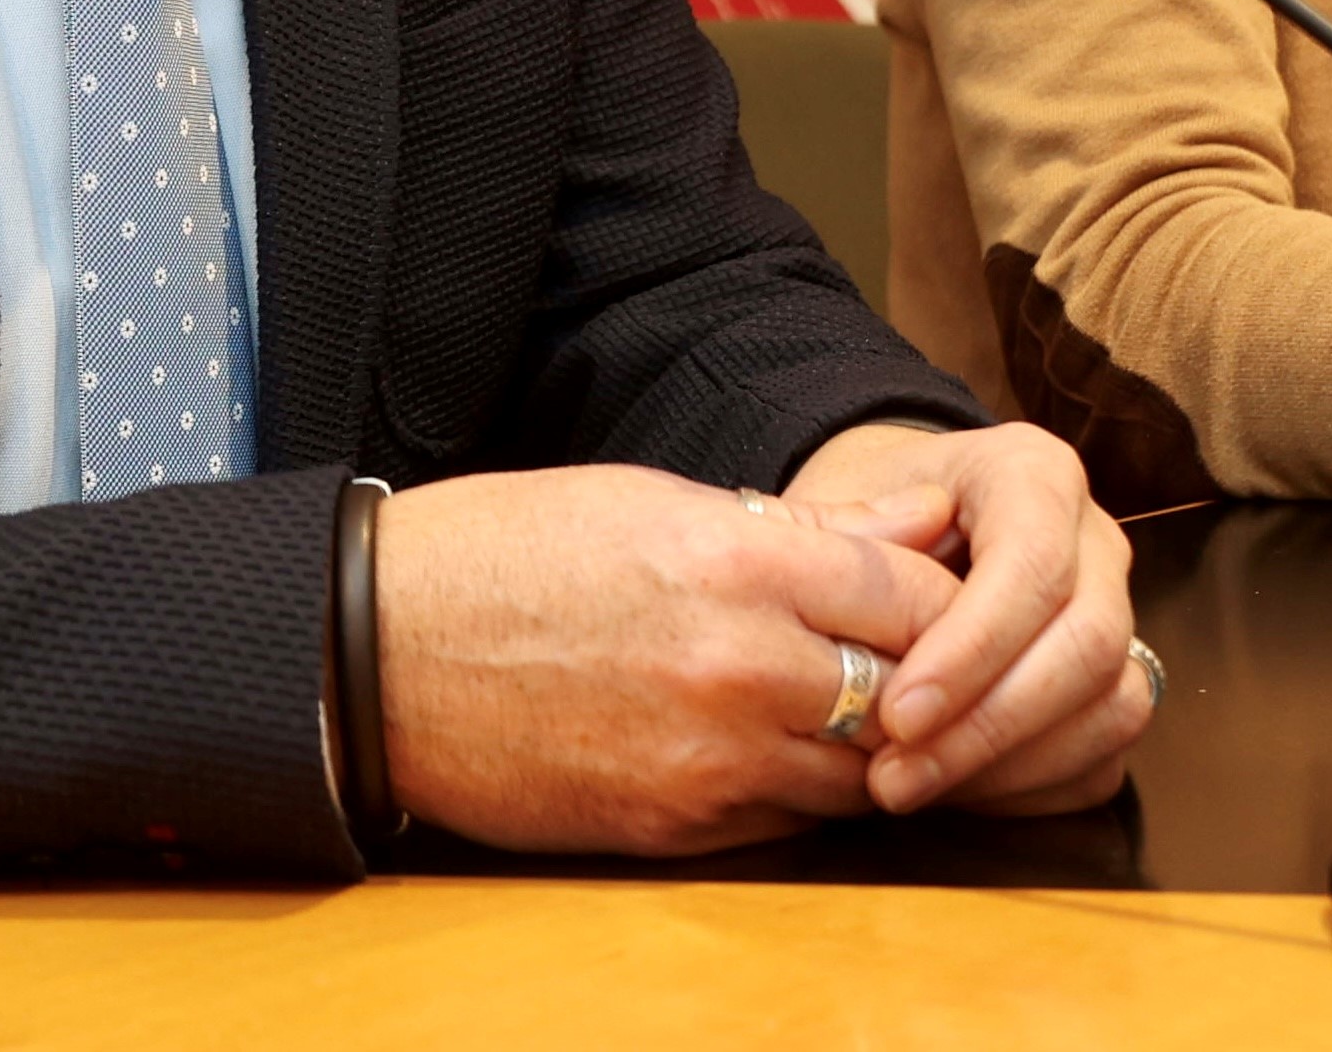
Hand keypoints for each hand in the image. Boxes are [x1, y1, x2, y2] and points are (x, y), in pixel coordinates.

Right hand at [368, 463, 964, 852]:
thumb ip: (799, 530)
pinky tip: (783, 754)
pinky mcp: (672, 829)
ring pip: (860, 775)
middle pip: (906, 692)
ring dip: (874, 748)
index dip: (950, 600)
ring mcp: (708, 761)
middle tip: (933, 666)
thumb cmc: (511, 552)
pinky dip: (803, 792)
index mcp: (739, 562)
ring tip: (865, 714)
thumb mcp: (655, 502)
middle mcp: (739, 668)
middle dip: (930, 681)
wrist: (378, 653)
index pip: (915, 596)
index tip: (953, 598)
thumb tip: (918, 529)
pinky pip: (787, 822)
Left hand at [780, 420, 1147, 815]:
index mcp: (1033, 473)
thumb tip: (898, 539)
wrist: (892, 541)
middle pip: (1090, 641)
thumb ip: (855, 528)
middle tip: (895, 776)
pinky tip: (956, 791)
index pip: (1035, 562)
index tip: (898, 715)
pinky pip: (1106, 754)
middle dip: (992, 724)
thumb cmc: (865, 524)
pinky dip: (1036, 787)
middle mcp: (1094, 540)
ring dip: (1015, 765)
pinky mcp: (1112, 685)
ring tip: (916, 789)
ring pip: (1114, 704)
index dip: (974, 648)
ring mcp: (1115, 614)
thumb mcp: (839, 503)